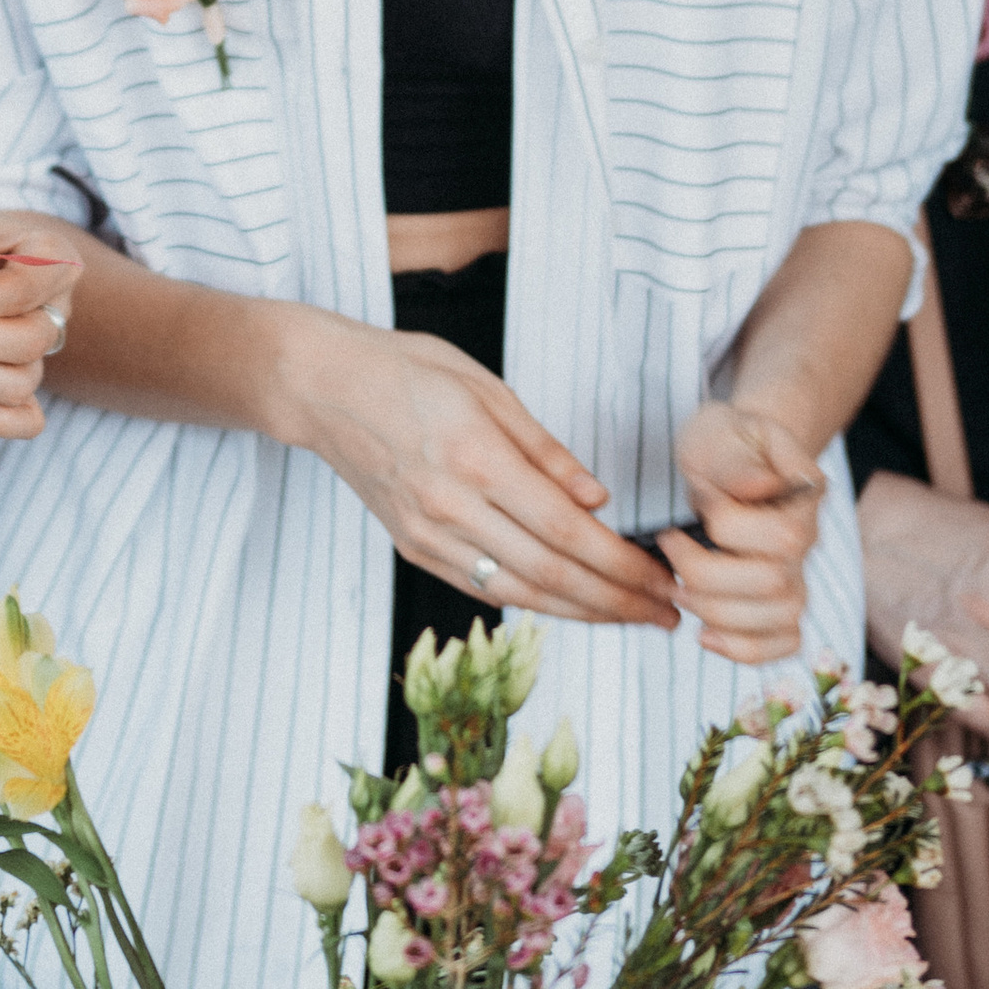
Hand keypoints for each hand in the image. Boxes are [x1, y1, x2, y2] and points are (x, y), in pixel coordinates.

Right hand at [287, 315, 679, 629]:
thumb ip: (545, 449)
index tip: (664, 577)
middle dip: (617, 602)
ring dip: (583, 613)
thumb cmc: (407, 370)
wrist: (322, 387)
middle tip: (667, 613)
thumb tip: (598, 499)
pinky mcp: (414, 547)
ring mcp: (428, 534)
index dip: (623, 565)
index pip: (567, 531)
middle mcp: (451, 506)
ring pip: (520, 593)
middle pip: (551, 574)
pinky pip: (484, 588)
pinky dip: (535, 601)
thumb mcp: (486, 386)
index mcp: (476, 456)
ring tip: (631, 618)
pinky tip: (573, 604)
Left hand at [662, 401, 824, 664]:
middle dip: (708, 574)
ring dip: (718, 613)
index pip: (781, 536)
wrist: (730, 455)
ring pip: (781, 620)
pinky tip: (705, 633)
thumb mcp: (720, 432)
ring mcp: (798, 574)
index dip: (727, 528)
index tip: (692, 504)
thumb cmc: (723, 442)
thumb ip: (735, 460)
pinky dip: (744, 649)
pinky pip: (783, 644)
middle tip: (669, 548)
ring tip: (678, 588)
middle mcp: (808, 539)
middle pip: (776, 584)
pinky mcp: (779, 603)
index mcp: (805, 494)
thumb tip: (759, 488)